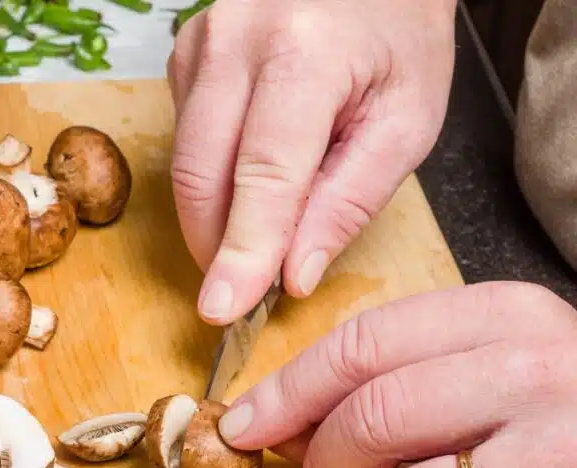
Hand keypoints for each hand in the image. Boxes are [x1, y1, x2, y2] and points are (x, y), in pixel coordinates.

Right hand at [167, 0, 456, 323]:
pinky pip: (184, 141)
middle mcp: (234, 40)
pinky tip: (253, 160)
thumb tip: (291, 275)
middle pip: (201, 175)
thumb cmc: (399, 36)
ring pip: (184, 165)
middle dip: (217, 246)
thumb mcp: (407, 122)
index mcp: (304, 52)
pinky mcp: (181, 56)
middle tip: (246, 286)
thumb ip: (349, 201)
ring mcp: (198, 44)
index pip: (263, 173)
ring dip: (217, 214)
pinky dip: (213, 175)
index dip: (243, 249)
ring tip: (268, 212)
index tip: (224, 308)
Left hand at [218, 282, 576, 467]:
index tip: (242, 426)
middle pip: (371, 419)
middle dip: (322, 465)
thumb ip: (400, 369)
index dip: (286, 392)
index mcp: (505, 316)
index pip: (360, 346)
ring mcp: (564, 456)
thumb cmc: (564, 409)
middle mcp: (535, 374)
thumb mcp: (494, 356)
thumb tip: (276, 415)